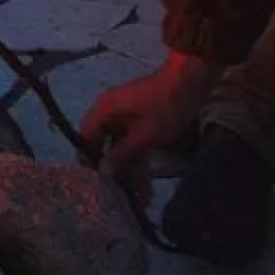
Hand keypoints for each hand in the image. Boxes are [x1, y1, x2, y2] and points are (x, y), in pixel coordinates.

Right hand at [81, 52, 223, 203]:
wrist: (189, 82)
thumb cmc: (164, 107)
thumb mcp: (144, 136)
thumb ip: (122, 154)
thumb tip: (103, 170)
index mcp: (104, 111)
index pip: (85, 139)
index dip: (90, 160)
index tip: (100, 182)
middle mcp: (108, 112)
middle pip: (102, 143)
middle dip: (112, 168)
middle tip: (123, 192)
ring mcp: (123, 114)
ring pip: (117, 144)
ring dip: (126, 165)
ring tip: (139, 192)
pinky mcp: (137, 118)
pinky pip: (129, 140)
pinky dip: (135, 156)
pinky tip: (144, 176)